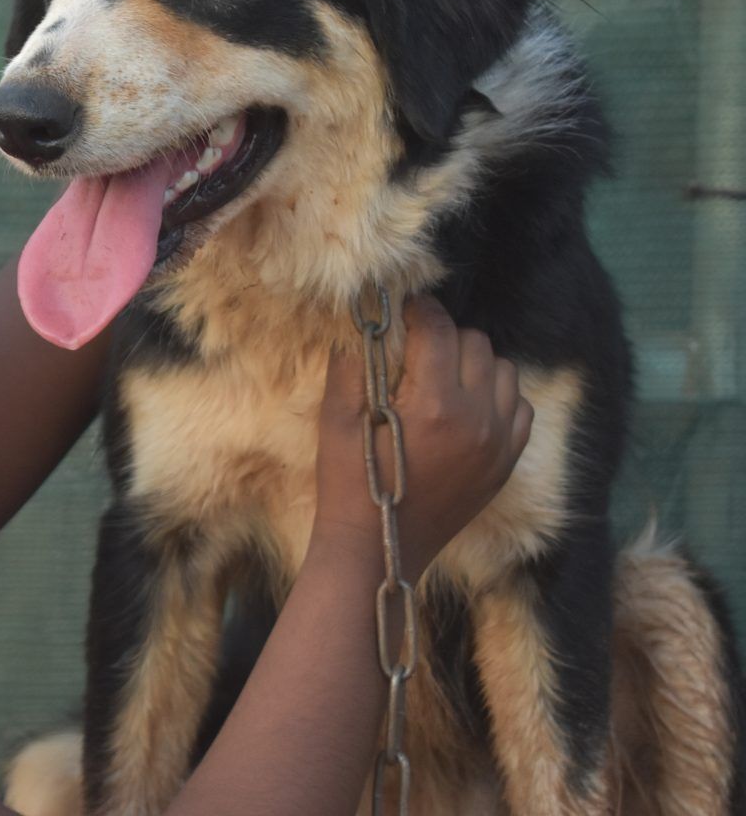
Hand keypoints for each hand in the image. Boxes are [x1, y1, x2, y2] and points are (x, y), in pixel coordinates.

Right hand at [313, 295, 532, 574]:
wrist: (378, 550)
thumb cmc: (349, 484)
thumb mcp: (337, 422)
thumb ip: (352, 367)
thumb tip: (364, 326)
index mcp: (434, 405)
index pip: (438, 329)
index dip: (420, 310)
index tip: (405, 308)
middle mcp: (477, 419)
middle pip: (475, 343)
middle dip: (444, 337)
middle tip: (415, 350)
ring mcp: (499, 443)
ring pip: (504, 370)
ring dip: (474, 364)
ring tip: (443, 377)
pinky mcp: (507, 463)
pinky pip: (520, 407)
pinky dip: (497, 396)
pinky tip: (466, 407)